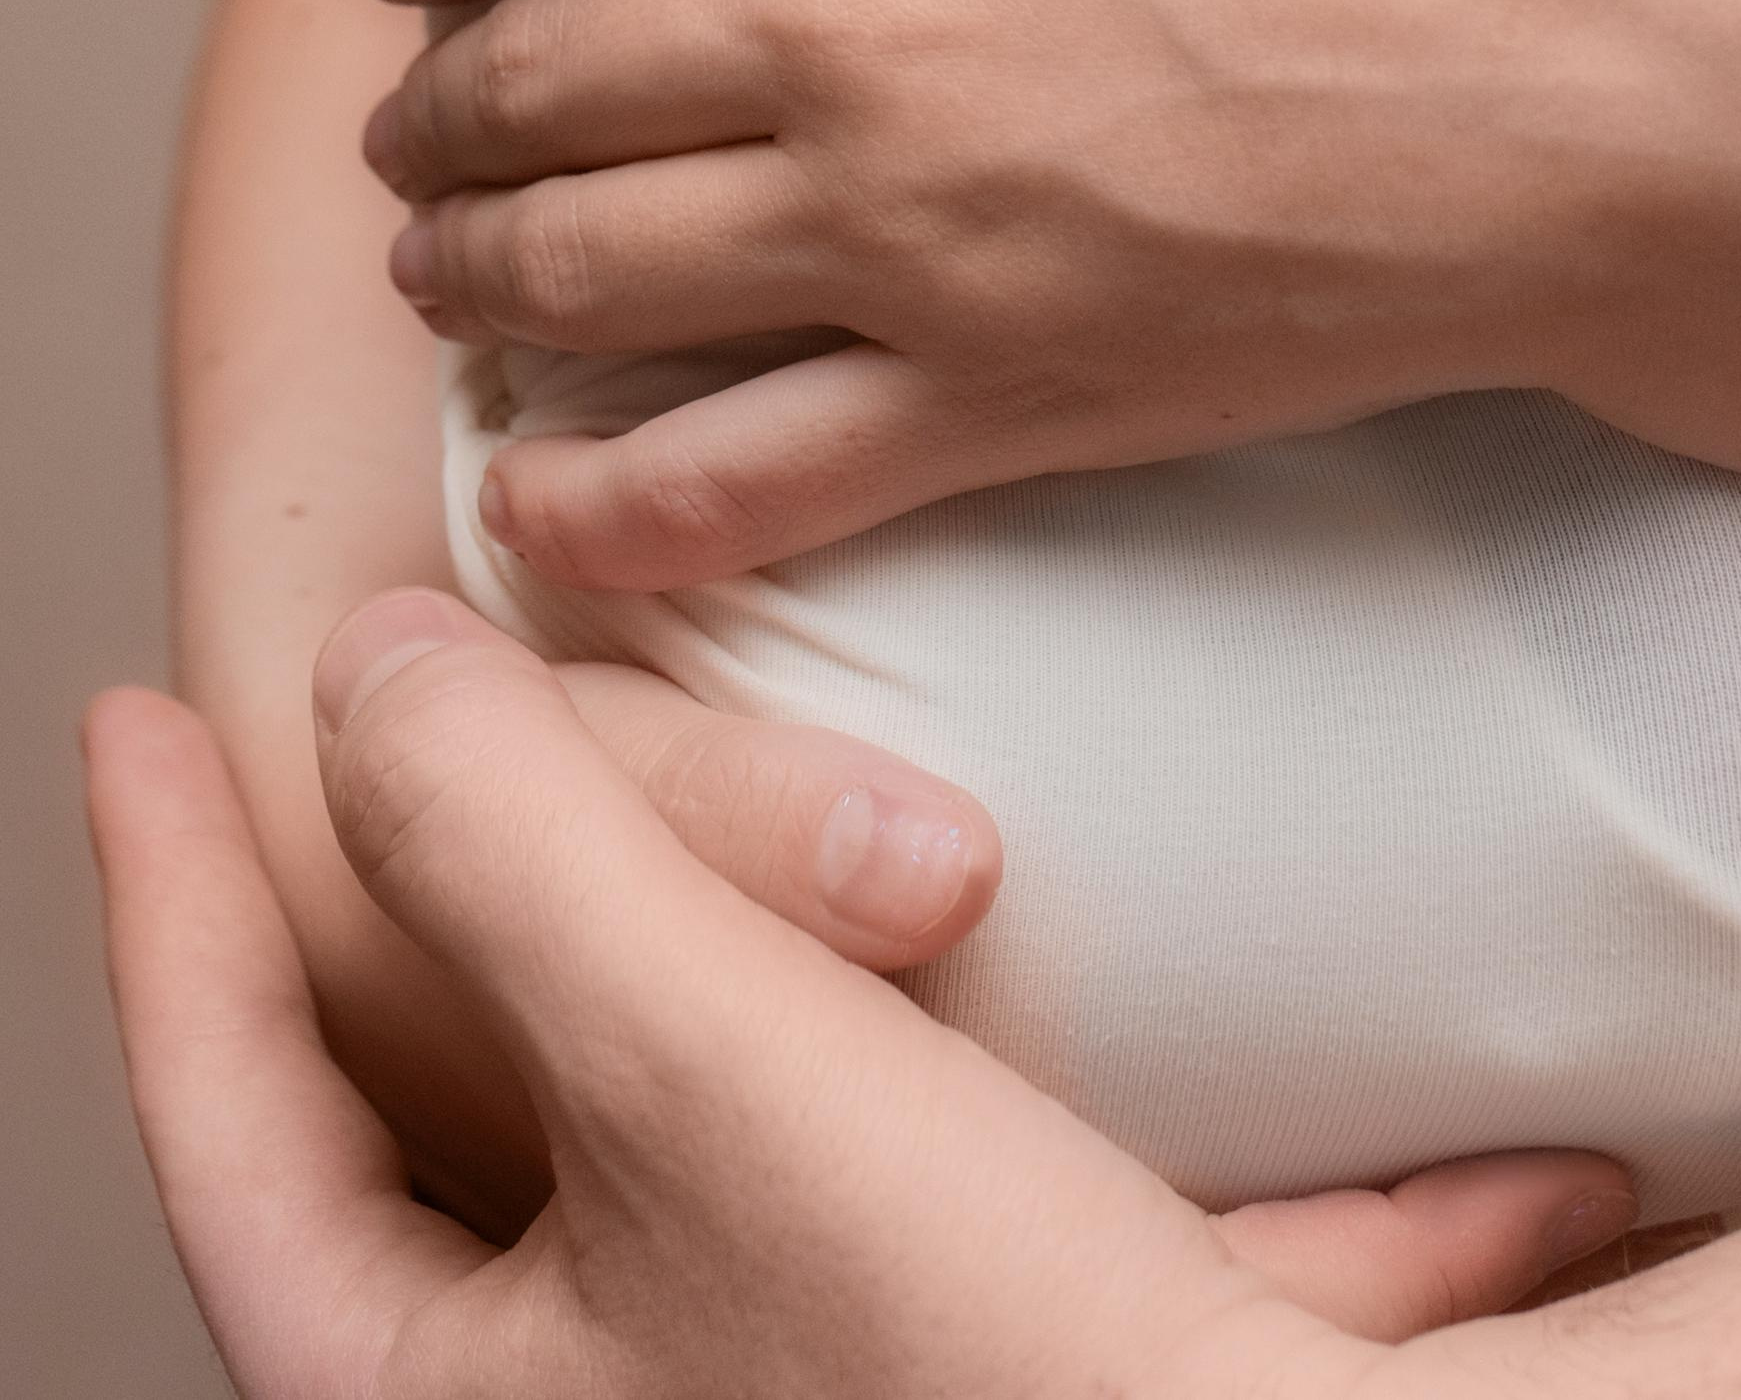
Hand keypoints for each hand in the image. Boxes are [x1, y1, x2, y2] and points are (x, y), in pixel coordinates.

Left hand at [89, 596, 1637, 1398]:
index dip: (163, 891)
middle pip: (475, 1126)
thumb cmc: (967, 1381)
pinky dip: (1144, 1134)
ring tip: (831, 823)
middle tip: (422, 730)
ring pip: (764, 1148)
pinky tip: (1344, 1075)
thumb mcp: (692, 1060)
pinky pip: (1015, 1224)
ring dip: (825, 978)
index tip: (135, 710)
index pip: (223, 1103)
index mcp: (438, 1397)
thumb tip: (373, 674)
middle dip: (486, 919)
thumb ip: (512, 844)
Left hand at [354, 0, 1740, 590]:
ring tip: (443, 262)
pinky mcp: (1013, 395)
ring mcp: (917, 221)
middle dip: (433, 93)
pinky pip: (732, 487)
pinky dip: (597, 509)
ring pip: (580, 272)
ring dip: (466, 268)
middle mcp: (844, 9)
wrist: (1667, 60)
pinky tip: (539, 502)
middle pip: (529, 71)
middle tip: (411, 112)